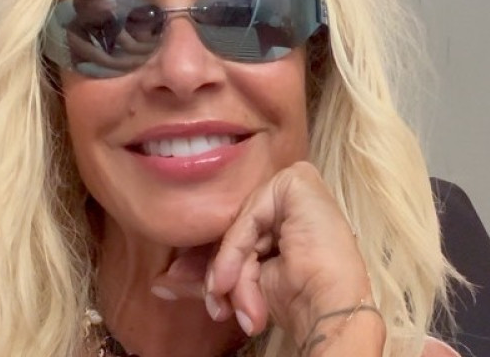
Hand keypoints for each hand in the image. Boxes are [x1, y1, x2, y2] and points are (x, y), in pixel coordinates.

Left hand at [202, 162, 371, 341]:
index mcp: (283, 216)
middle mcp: (288, 197)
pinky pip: (249, 215)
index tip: (199, 295)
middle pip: (235, 227)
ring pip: (239, 224)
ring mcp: (294, 184)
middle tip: (216, 306)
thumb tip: (162, 284)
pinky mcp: (298, 180)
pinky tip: (232, 280)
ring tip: (229, 304)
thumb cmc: (299, 300)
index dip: (213, 264)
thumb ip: (210, 274)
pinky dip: (236, 250)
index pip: (235, 231)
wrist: (328, 310)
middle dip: (218, 271)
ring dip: (229, 271)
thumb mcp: (242, 283)